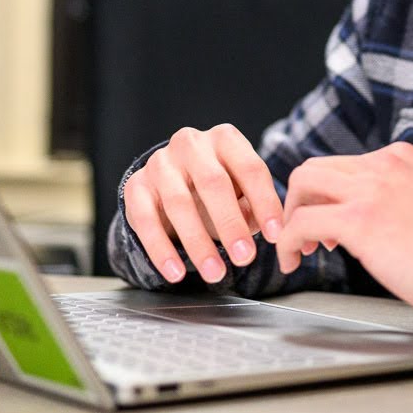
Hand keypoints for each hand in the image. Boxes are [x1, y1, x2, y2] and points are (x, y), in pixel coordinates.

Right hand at [121, 124, 284, 284]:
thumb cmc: (215, 189)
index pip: (250, 168)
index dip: (265, 203)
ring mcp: (160, 163)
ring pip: (179, 203)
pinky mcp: (135, 186)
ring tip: (215, 273)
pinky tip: (176, 273)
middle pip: (213, 183)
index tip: (277, 236)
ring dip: (198, 243)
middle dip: (231, 224)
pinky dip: (161, 250)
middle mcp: (190, 143)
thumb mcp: (240, 191)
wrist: (169, 182)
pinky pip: (146, 220)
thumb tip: (266, 229)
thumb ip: (253, 207)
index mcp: (225, 138)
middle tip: (245, 257)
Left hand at [275, 142, 412, 314]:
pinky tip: (293, 259)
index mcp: (400, 158)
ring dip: (290, 217)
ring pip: (302, 184)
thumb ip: (398, 195)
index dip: (328, 196)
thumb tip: (371, 214)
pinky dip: (289, 241)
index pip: (344, 165)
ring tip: (296, 246)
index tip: (329, 223)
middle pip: (316, 169)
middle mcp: (382, 165)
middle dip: (301, 201)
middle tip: (305, 232)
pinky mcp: (357, 220)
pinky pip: (302, 222)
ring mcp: (369, 189)